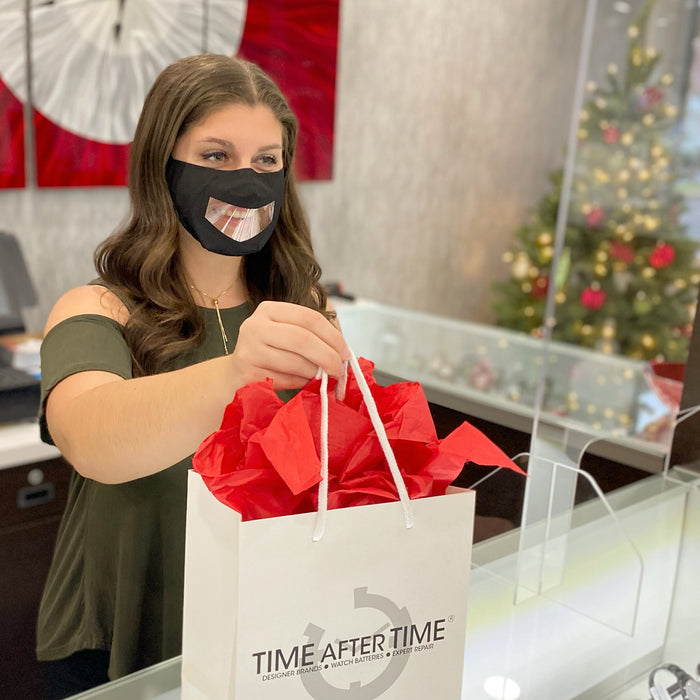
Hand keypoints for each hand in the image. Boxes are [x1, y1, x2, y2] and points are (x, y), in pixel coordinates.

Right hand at [230, 301, 349, 389]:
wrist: (233, 375)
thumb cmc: (269, 352)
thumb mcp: (285, 333)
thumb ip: (311, 336)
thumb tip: (342, 353)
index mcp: (269, 310)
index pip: (309, 318)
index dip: (333, 336)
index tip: (346, 352)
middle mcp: (255, 326)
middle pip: (303, 339)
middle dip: (328, 356)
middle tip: (340, 370)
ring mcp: (249, 351)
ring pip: (296, 362)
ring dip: (316, 373)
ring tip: (322, 377)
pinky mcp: (248, 374)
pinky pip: (286, 380)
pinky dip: (302, 383)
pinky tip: (304, 383)